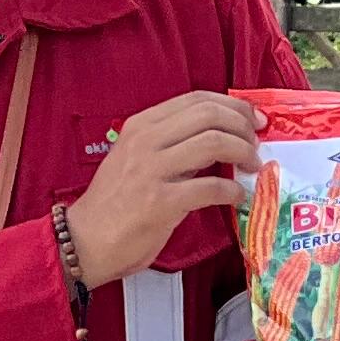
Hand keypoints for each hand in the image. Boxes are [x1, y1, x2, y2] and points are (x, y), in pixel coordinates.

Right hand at [72, 92, 264, 284]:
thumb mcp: (136, 159)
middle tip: (256, 142)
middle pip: (210, 115)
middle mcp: (145, 141)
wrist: (83, 241)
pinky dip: (233, 190)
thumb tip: (222, 136)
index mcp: (141, 126)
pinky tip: (237, 196)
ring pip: (214, 143)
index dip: (233, 105)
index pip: (196, 99)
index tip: (253, 118)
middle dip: (243, 126)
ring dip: (244, 153)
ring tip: (251, 166)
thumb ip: (171, 143)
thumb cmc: (115, 203)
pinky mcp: (160, 202)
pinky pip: (211, 187)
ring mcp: (151, 171)